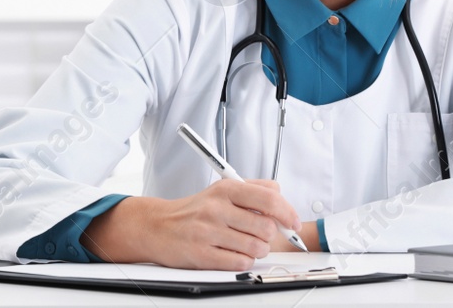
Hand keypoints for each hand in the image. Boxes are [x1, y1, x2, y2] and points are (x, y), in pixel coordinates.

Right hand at [82, 181, 303, 269]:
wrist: (158, 226)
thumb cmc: (194, 211)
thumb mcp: (221, 191)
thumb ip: (252, 190)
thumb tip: (282, 197)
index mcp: (225, 189)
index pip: (269, 198)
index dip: (288, 213)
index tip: (294, 224)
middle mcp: (217, 208)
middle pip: (267, 227)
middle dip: (268, 236)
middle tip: (258, 235)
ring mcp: (209, 231)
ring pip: (257, 247)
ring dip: (257, 250)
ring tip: (243, 245)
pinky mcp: (203, 254)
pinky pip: (241, 262)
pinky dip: (243, 261)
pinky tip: (233, 254)